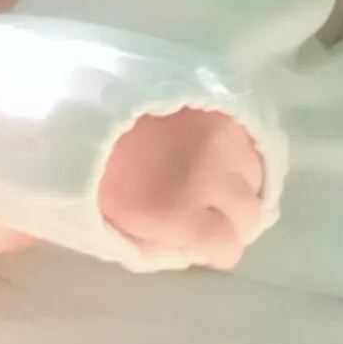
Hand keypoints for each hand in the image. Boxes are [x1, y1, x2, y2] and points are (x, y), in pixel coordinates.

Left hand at [95, 103, 274, 266]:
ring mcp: (225, 134)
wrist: (86, 93)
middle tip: (214, 215)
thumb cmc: (93, 163)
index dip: (215, 251)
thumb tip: (189, 251)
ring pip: (256, 174)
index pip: (227, 247)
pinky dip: (241, 154)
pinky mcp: (228, 104)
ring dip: (240, 183)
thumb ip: (155, 243)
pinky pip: (252, 141)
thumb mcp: (111, 219)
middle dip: (235, 221)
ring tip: (215, 179)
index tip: (205, 244)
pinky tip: (218, 154)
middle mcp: (212, 174)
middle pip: (251, 214)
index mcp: (176, 209)